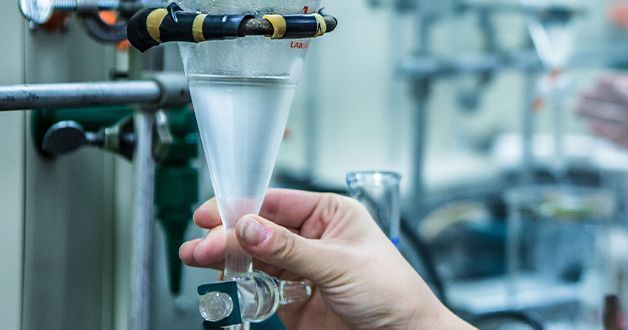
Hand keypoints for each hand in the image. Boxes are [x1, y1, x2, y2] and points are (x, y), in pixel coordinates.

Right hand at [179, 189, 470, 329]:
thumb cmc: (392, 292)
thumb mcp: (339, 264)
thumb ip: (290, 249)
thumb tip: (248, 227)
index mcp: (332, 214)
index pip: (278, 202)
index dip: (242, 206)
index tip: (211, 213)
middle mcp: (314, 238)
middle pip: (260, 230)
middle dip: (228, 235)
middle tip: (200, 244)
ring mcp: (302, 269)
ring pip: (255, 257)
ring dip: (228, 258)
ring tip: (199, 259)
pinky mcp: (293, 299)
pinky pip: (259, 286)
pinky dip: (240, 284)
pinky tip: (226, 280)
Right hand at [577, 72, 627, 194]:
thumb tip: (619, 87)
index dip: (616, 82)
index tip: (595, 79)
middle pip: (625, 101)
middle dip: (602, 98)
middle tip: (579, 94)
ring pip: (620, 119)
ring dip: (599, 114)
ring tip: (577, 108)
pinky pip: (623, 139)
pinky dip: (607, 133)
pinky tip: (592, 128)